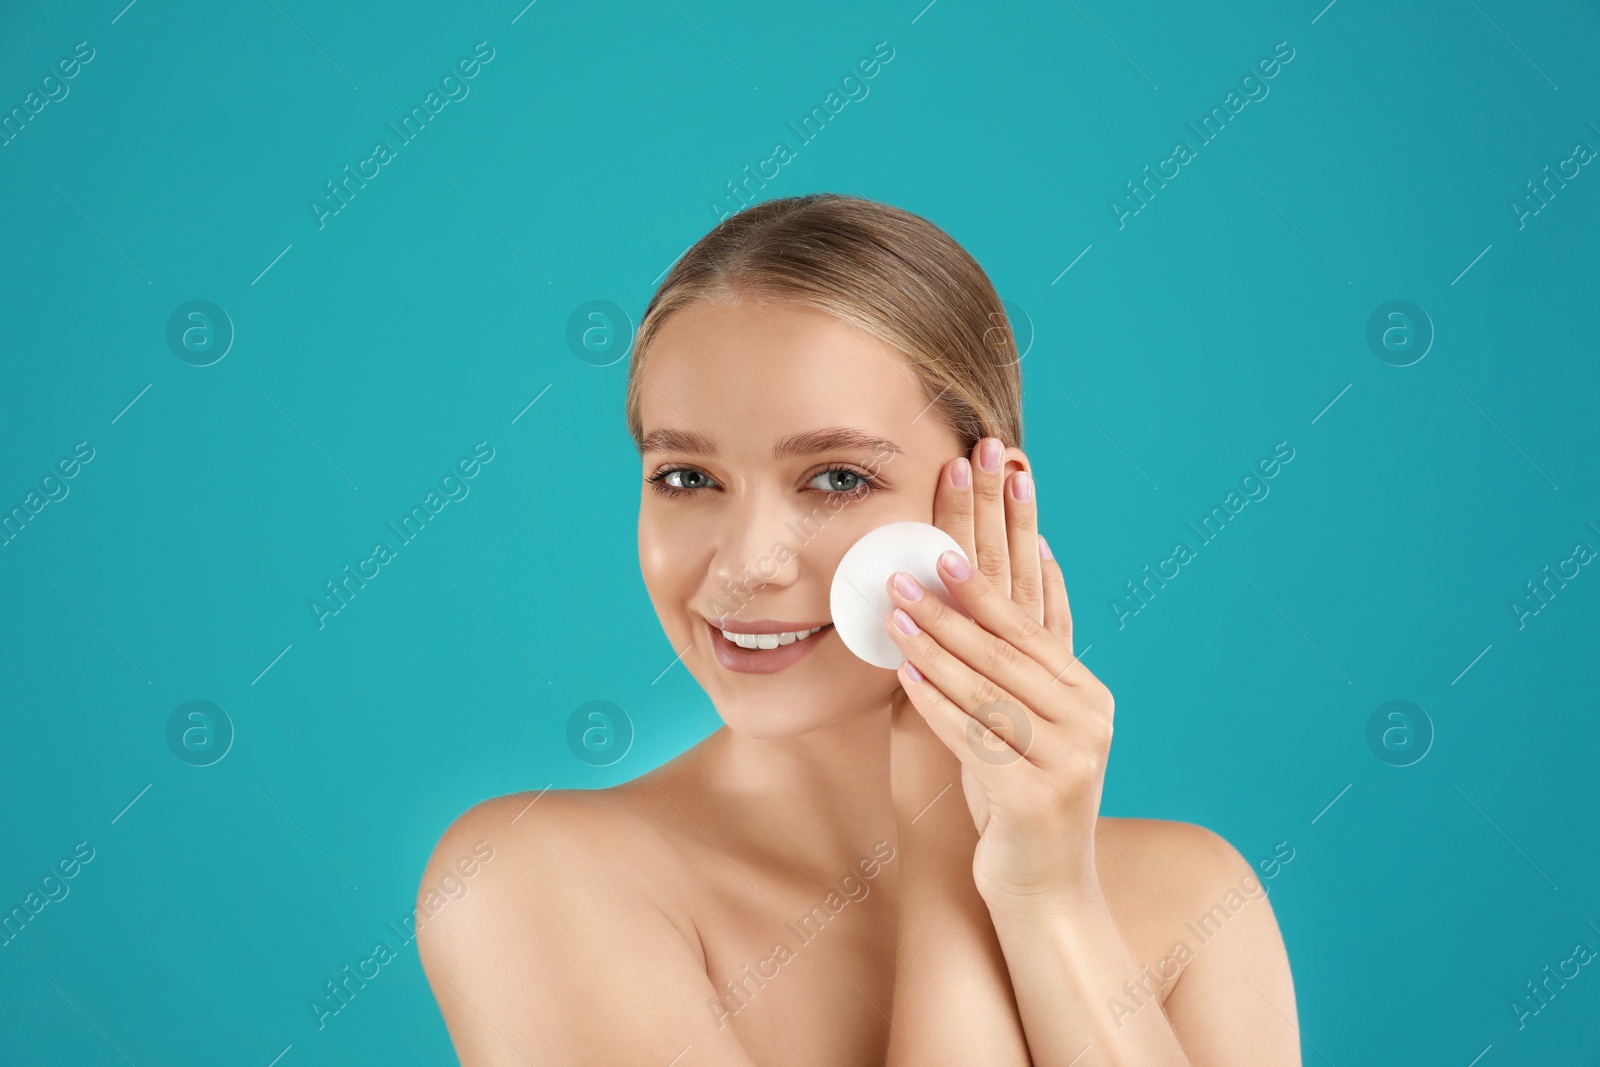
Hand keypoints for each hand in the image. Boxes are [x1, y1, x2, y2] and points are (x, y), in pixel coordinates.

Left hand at [883, 437, 1115, 911]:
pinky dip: (937, 700)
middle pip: (1012, 634)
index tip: (995, 479)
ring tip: (895, 594)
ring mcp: (1068, 755)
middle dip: (965, 577)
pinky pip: (975, 736)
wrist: (1044, 886)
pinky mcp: (1036, 796)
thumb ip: (1015, 658)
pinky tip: (905, 671)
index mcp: (1082, 688)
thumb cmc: (1017, 791)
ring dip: (937, 634)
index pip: (1037, 601)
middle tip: (929, 530)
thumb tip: (1010, 571)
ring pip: (989, 681)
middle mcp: (1086, 713)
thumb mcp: (1021, 717)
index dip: (1013, 538)